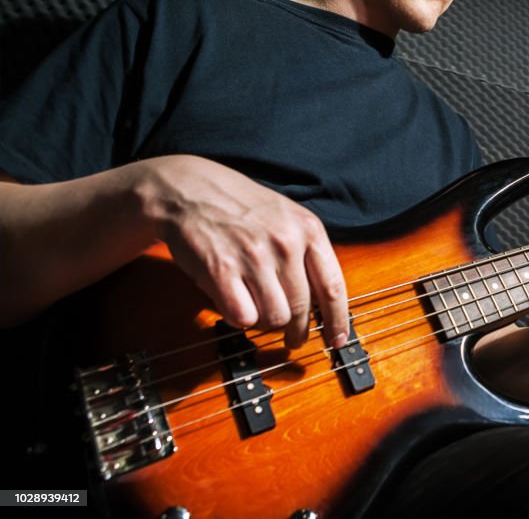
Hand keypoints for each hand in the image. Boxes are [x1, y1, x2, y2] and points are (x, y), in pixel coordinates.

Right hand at [140, 155, 348, 348]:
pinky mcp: (221, 271)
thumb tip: (324, 304)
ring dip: (266, 322)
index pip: (332, 287)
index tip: (337, 340)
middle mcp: (285, 243)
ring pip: (275, 318)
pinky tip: (235, 302)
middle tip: (291, 338)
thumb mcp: (288, 218)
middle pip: (302, 310)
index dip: (337, 321)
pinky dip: (239, 318)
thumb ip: (307, 254)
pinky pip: (243, 318)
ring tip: (257, 307)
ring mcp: (254, 257)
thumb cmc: (241, 207)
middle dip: (297, 330)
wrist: (190, 189)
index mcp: (308, 229)